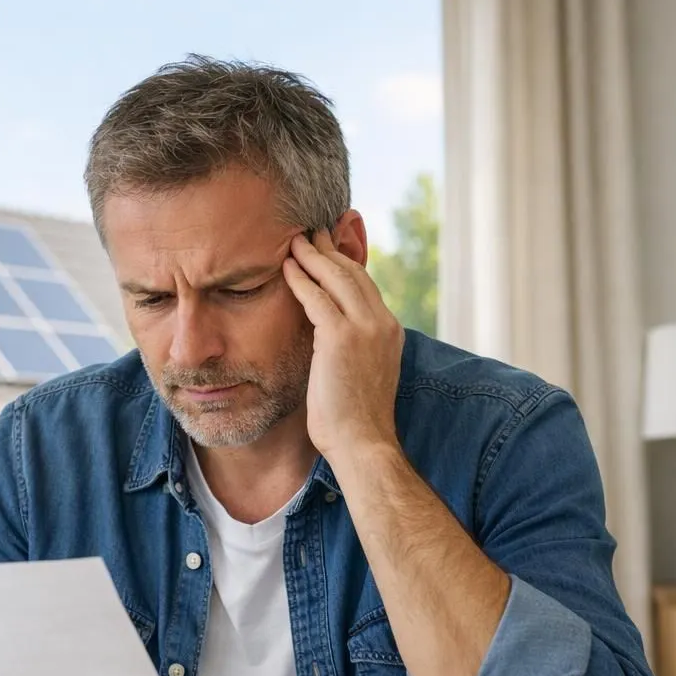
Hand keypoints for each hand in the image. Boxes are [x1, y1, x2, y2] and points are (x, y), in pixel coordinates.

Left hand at [282, 229, 404, 459]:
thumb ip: (352, 349)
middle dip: (330, 251)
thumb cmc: (354, 420)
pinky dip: (300, 279)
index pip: (366, 286)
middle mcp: (382, 324)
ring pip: (336, 278)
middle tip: (310, 233)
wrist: (362, 443)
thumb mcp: (360, 374)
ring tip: (294, 241)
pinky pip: (317, 298)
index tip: (328, 250)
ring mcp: (364, 329)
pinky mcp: (341, 338)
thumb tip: (328, 340)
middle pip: (354, 274)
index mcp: (390, 332)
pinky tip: (286, 268)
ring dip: (313, 257)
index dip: (345, 264)